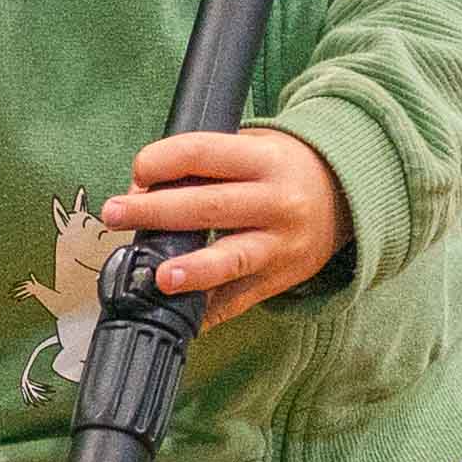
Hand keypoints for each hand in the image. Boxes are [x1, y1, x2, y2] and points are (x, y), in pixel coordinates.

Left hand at [106, 125, 344, 321]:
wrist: (346, 195)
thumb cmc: (284, 168)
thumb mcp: (255, 148)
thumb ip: (207, 166)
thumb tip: (145, 190)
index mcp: (264, 160)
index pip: (201, 153)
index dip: (160, 161)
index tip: (137, 173)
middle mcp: (276, 201)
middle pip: (207, 207)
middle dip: (154, 212)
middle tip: (115, 214)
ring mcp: (280, 244)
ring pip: (231, 259)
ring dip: (190, 270)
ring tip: (158, 277)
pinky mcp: (281, 279)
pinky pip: (239, 300)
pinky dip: (207, 309)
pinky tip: (181, 313)